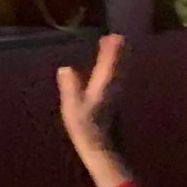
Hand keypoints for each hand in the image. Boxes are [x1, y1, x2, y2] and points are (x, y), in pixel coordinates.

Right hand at [57, 34, 132, 186]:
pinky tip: (111, 72)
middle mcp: (114, 88)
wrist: (102, 150)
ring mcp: (117, 97)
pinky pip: (118, 81)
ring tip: (117, 49)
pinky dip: (117, 71)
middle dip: (119, 52)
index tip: (114, 36)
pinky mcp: (115, 104)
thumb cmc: (86, 128)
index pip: (109, 64)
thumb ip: (70, 86)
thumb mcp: (72, 106)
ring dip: (120, 61)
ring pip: (121, 74)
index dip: (112, 50)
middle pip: (119, 66)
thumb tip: (65, 68)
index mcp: (103, 86)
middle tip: (118, 38)